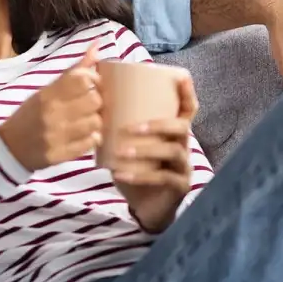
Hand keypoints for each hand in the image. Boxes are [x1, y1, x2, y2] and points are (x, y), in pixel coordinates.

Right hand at [0, 45, 102, 170]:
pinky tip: (83, 136)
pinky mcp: (61, 154)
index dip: (94, 80)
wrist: (10, 148)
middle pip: (95, 101)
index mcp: (47, 94)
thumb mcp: (46, 91)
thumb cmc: (31, 115)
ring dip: (96, 121)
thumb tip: (98, 45)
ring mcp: (57, 135)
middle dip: (97, 102)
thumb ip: (73, 72)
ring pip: (96, 122)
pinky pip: (91, 143)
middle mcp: (52, 113)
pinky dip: (92, 138)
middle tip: (90, 106)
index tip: (93, 84)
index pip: (82, 79)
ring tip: (86, 121)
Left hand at [111, 71, 197, 232]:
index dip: (187, 93)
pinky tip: (119, 174)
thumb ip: (119, 125)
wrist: (143, 205)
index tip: (181, 77)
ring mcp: (184, 167)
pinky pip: (163, 179)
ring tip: (122, 152)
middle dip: (157, 124)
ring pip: (173, 151)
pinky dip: (139, 176)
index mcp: (173, 132)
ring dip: (146, 150)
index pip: (188, 108)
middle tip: (130, 128)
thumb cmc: (136, 168)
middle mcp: (183, 146)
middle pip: (181, 127)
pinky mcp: (179, 186)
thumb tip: (94, 99)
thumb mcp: (128, 144)